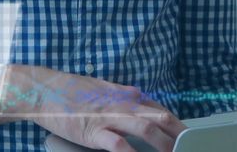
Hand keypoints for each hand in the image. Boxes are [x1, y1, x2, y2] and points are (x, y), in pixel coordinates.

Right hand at [0, 65, 187, 151]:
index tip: (188, 137)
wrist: (45, 89)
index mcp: (128, 96)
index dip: (178, 125)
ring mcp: (110, 116)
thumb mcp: (105, 91)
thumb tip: (142, 105)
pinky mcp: (94, 130)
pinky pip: (118, 143)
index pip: (161, 109)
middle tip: (192, 147)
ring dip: (164, 145)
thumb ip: (124, 99)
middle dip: (179, 135)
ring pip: (147, 128)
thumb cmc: (72, 92)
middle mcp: (124, 104)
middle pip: (161, 118)